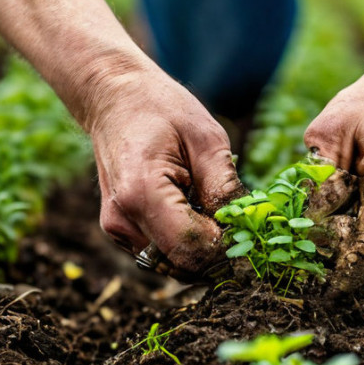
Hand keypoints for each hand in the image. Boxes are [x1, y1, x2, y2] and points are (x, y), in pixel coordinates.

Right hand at [85, 60, 245, 279]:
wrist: (114, 99)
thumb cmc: (161, 110)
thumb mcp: (206, 138)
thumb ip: (224, 186)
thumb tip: (244, 227)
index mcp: (141, 193)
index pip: (193, 247)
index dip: (227, 246)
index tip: (248, 228)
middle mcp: (123, 220)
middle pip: (183, 264)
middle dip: (217, 253)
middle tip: (240, 226)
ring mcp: (118, 229)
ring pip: (172, 265)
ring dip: (200, 252)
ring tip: (214, 216)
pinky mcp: (120, 232)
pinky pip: (161, 254)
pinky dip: (183, 246)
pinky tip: (194, 215)